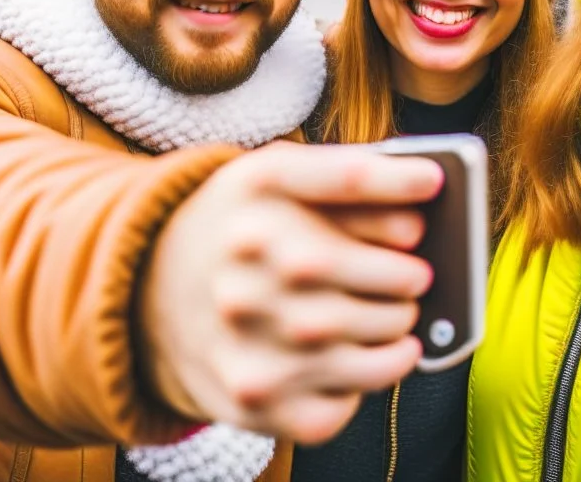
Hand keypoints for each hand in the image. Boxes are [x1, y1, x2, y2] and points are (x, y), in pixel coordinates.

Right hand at [139, 141, 441, 443]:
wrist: (146, 291)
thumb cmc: (239, 227)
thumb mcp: (274, 177)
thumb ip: (344, 176)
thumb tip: (423, 198)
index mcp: (255, 189)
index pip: (346, 177)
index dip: (401, 180)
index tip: (434, 183)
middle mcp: (243, 260)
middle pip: (368, 268)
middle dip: (408, 276)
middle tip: (418, 278)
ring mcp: (244, 333)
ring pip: (365, 341)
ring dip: (398, 331)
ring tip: (400, 319)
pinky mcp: (250, 395)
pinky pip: (339, 404)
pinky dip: (367, 384)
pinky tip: (364, 359)